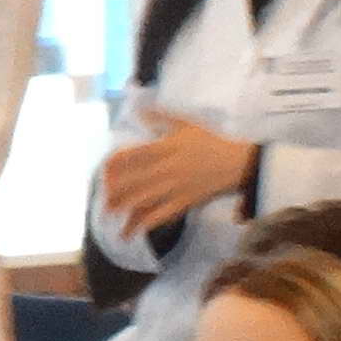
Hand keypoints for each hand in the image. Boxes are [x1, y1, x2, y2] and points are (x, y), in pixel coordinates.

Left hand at [94, 115, 256, 233]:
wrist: (238, 163)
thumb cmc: (211, 141)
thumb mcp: (186, 124)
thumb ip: (160, 117)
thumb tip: (138, 109)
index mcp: (165, 148)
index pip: (133, 155)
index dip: (115, 163)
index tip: (104, 169)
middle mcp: (166, 169)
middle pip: (133, 181)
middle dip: (114, 190)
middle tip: (103, 196)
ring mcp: (175, 188)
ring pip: (143, 200)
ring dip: (123, 208)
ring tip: (108, 213)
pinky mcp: (184, 203)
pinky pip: (160, 215)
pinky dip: (143, 224)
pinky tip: (131, 231)